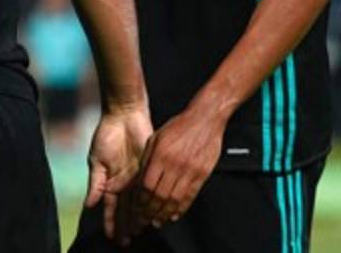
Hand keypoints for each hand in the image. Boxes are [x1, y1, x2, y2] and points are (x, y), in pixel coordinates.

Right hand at [84, 105, 152, 243]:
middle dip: (126, 226)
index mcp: (110, 182)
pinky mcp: (150, 171)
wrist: (124, 116)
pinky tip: (153, 214)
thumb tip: (90, 205)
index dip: (111, 222)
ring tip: (140, 233)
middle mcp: (125, 183)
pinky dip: (150, 203)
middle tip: (128, 242)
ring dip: (138, 218)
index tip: (112, 238)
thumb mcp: (97, 160)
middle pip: (126, 210)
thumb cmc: (106, 135)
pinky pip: (150, 191)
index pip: (111, 208)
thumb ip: (96, 183)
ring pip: (139, 204)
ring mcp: (138, 178)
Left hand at [132, 104, 225, 230]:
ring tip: (157, 221)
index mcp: (160, 154)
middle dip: (149, 211)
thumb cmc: (179, 126)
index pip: (146, 184)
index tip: (136, 207)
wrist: (205, 120)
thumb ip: (148, 158)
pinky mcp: (202, 174)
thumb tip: (141, 179)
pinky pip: (190, 196)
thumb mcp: (155, 138)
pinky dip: (181, 208)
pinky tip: (174, 215)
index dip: (140, 199)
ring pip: (174, 199)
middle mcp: (174, 164)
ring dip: (164, 213)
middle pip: (159, 195)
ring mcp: (190, 170)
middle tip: (143, 219)